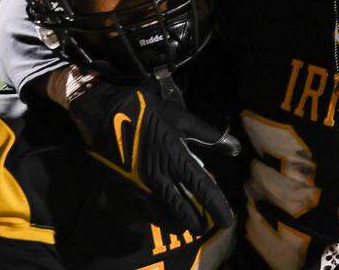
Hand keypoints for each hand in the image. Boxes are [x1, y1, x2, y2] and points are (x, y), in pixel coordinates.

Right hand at [67, 79, 240, 231]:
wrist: (103, 112)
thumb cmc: (145, 112)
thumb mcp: (181, 119)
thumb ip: (209, 136)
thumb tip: (235, 147)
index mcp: (176, 160)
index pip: (203, 190)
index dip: (217, 208)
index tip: (227, 221)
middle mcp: (158, 179)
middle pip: (181, 211)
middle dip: (196, 222)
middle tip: (204, 226)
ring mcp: (138, 186)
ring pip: (160, 216)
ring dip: (175, 222)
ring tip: (184, 224)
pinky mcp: (121, 188)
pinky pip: (139, 212)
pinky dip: (153, 216)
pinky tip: (158, 214)